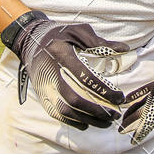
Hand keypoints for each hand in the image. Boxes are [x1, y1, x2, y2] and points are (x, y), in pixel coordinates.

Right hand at [12, 14, 129, 128]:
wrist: (30, 41)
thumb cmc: (59, 34)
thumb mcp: (79, 31)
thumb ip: (101, 42)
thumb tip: (124, 49)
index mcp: (61, 54)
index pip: (85, 78)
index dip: (104, 91)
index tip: (120, 97)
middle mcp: (51, 73)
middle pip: (75, 99)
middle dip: (98, 111)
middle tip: (116, 114)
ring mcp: (44, 87)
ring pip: (66, 111)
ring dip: (88, 120)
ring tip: (107, 122)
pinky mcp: (42, 96)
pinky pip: (58, 115)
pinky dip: (74, 122)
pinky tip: (88, 122)